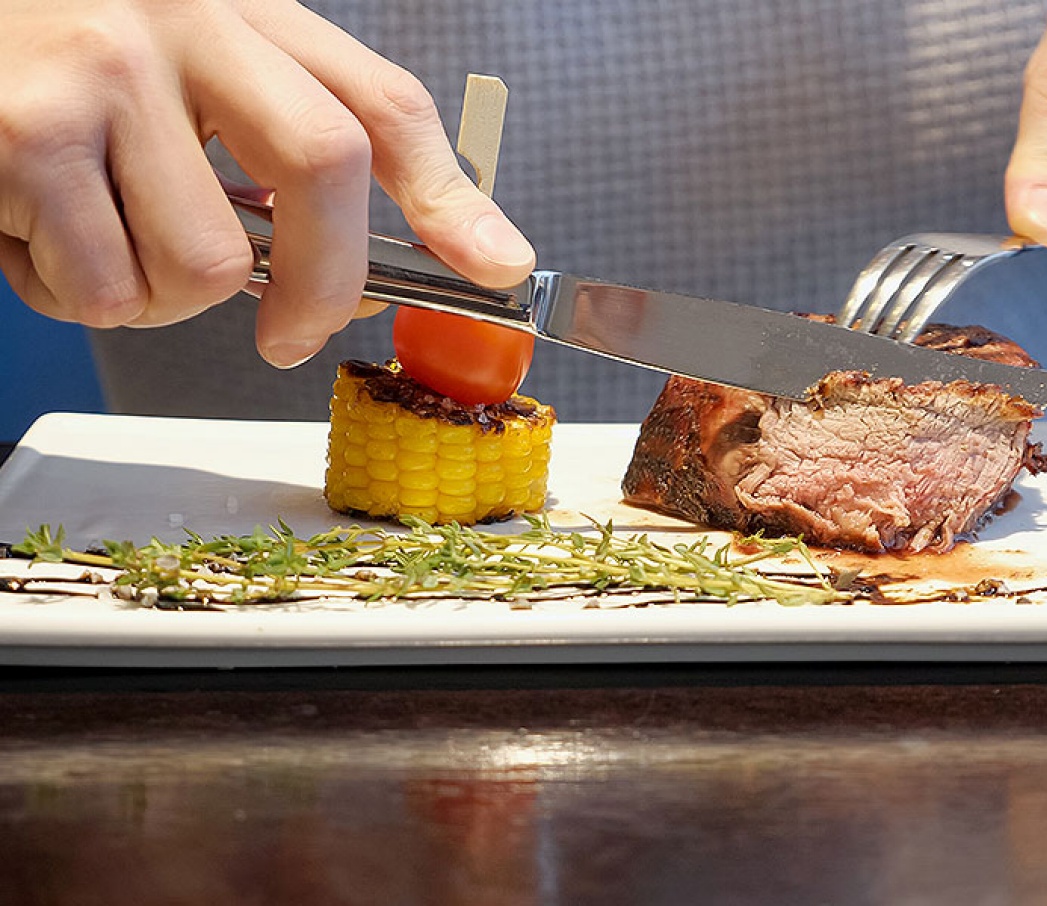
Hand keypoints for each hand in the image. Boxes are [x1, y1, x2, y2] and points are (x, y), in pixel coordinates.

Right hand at [0, 0, 534, 367]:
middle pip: (326, 162)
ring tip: (100, 237)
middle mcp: (184, 21)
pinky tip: (39, 233)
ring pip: (207, 263)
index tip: (499, 264)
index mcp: (242, 14)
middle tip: (290, 335)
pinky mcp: (30, 132)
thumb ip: (273, 158)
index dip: (448, 193)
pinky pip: (107, 287)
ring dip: (158, 296)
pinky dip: (78, 295)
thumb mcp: (185, 82)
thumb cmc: (64, 73)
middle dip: (325, 283)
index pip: (379, 100)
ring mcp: (108, 70)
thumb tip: (358, 283)